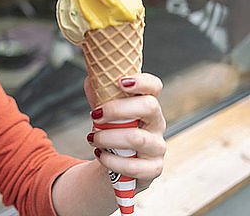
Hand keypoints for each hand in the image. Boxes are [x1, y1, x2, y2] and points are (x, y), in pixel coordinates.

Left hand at [84, 73, 166, 189]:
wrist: (115, 163)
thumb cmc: (112, 131)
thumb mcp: (105, 111)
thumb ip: (98, 94)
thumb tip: (91, 79)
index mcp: (147, 104)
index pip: (154, 86)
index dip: (142, 81)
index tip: (121, 82)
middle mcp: (157, 123)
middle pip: (149, 107)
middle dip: (117, 109)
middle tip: (94, 115)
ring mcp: (158, 146)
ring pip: (138, 138)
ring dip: (108, 138)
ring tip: (92, 138)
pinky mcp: (153, 168)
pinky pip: (134, 166)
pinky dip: (112, 161)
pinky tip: (101, 155)